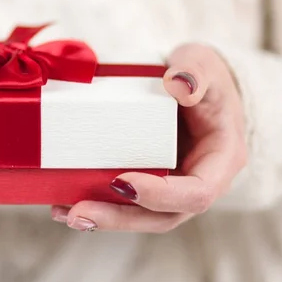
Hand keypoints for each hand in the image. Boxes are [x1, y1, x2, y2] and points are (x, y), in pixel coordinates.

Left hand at [51, 44, 246, 231]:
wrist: (195, 82)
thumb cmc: (203, 75)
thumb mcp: (203, 63)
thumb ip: (196, 72)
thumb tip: (179, 85)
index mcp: (220, 161)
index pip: (197, 193)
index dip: (160, 195)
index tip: (121, 182)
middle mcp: (197, 182)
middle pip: (162, 217)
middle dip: (119, 218)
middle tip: (78, 213)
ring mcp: (172, 187)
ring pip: (140, 216)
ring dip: (102, 218)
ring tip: (63, 213)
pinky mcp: (149, 182)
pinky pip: (125, 202)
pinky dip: (96, 204)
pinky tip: (61, 204)